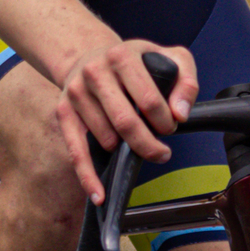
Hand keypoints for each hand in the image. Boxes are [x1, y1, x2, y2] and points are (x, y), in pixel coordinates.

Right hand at [52, 41, 196, 203]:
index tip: (170, 126)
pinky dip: (88, 176)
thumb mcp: (168, 58)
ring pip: (106, 138)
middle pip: (126, 122)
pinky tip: (100, 194)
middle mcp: (95, 72)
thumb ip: (186, 81)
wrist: (88, 56)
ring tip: (133, 144)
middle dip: (148, 145)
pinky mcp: (63, 113)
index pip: (148, 99)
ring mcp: (76, 93)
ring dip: (124, 151)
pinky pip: (76, 151)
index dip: (165, 121)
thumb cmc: (133, 62)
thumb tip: (180, 114)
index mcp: (122, 56)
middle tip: (161, 153)